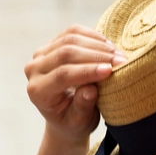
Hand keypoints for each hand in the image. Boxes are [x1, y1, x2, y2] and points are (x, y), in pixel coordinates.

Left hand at [24, 24, 125, 146]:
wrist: (66, 115)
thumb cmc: (74, 122)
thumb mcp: (80, 123)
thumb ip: (82, 107)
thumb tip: (90, 90)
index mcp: (38, 91)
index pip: (62, 75)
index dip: (87, 71)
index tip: (111, 71)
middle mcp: (34, 69)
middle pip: (65, 53)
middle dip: (97, 56)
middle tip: (121, 61)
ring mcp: (42, 54)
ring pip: (70, 39)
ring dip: (98, 45)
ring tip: (119, 54)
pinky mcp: (53, 43)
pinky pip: (73, 32)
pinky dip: (93, 36)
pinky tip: (109, 46)